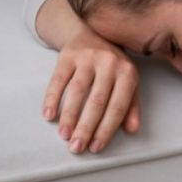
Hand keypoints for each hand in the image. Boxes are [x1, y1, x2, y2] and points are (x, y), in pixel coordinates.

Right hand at [43, 29, 140, 153]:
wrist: (92, 34)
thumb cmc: (112, 66)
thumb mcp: (128, 82)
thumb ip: (131, 106)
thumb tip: (133, 130)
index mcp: (128, 73)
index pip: (118, 106)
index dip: (106, 129)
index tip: (96, 147)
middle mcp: (110, 63)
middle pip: (97, 101)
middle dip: (86, 128)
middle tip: (77, 147)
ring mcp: (88, 57)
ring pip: (77, 91)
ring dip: (69, 116)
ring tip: (64, 135)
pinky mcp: (68, 55)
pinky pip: (58, 80)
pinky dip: (52, 98)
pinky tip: (48, 115)